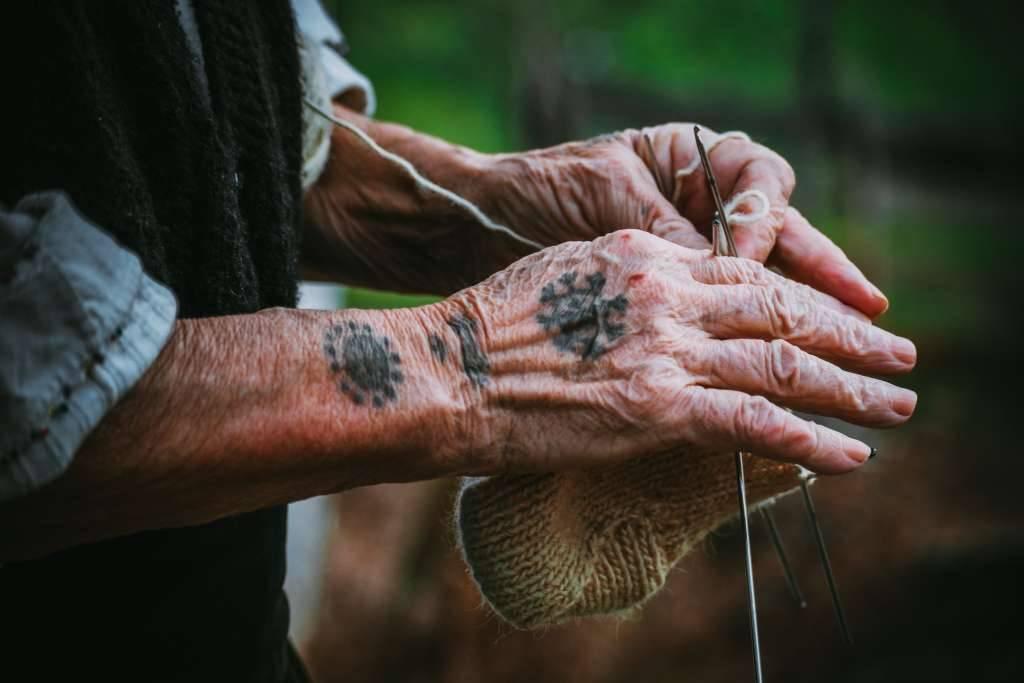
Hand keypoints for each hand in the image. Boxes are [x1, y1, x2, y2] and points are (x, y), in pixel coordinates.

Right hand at [438, 229, 915, 475]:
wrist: (445, 369)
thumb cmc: (488, 330)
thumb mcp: (566, 278)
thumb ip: (627, 287)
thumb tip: (666, 316)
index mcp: (645, 257)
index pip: (747, 274)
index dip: (802, 298)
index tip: (835, 317)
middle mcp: (668, 294)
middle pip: (781, 312)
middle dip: (848, 336)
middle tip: (898, 354)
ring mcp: (666, 349)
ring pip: (783, 365)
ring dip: (851, 388)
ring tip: (895, 405)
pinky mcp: (658, 407)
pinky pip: (755, 422)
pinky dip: (809, 440)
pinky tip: (847, 456)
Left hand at [482, 125, 888, 317]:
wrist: (478, 224)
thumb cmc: (539, 193)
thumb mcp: (603, 199)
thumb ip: (663, 230)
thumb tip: (725, 267)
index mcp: (691, 165)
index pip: (759, 186)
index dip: (767, 228)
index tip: (751, 263)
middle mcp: (697, 215)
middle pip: (781, 245)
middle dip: (828, 285)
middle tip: (877, 324)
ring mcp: (684, 256)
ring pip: (765, 287)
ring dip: (813, 320)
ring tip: (865, 349)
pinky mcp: (668, 299)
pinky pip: (725, 318)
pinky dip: (757, 348)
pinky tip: (794, 376)